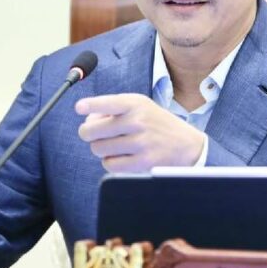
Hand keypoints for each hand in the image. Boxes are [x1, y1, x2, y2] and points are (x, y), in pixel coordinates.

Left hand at [76, 93, 204, 171]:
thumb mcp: (141, 107)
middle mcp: (138, 121)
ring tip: (112, 145)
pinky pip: (109, 164)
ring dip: (100, 149)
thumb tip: (87, 119)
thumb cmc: (156, 124)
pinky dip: (109, 162)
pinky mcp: (142, 162)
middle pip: (92, 130)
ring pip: (98, 148)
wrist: (187, 145)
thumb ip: (114, 109)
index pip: (107, 103)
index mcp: (136, 103)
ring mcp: (140, 142)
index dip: (90, 105)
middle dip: (88, 134)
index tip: (79, 107)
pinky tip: (119, 157)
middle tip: (94, 135)